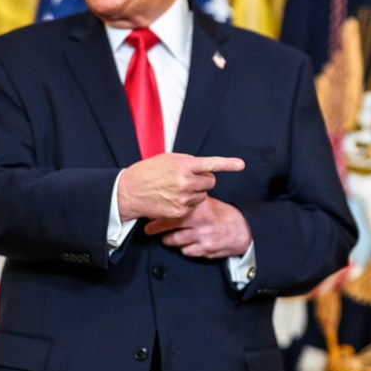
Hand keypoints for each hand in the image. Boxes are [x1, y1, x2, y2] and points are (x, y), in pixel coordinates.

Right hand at [117, 153, 244, 221]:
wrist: (130, 191)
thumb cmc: (150, 171)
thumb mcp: (168, 159)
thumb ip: (189, 162)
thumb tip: (205, 168)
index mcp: (183, 165)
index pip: (210, 164)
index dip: (228, 164)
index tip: (241, 165)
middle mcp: (185, 182)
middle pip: (211, 181)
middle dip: (204, 180)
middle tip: (189, 179)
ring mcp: (184, 198)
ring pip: (204, 194)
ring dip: (196, 191)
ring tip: (177, 188)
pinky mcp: (181, 211)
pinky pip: (194, 205)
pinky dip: (188, 202)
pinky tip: (173, 198)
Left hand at [143, 196, 252, 258]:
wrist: (244, 230)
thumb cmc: (222, 215)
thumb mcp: (208, 203)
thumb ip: (191, 202)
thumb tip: (169, 199)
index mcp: (201, 206)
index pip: (173, 207)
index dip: (159, 211)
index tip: (150, 211)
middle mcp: (201, 221)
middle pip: (169, 224)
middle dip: (154, 228)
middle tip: (148, 228)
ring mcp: (203, 237)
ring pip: (174, 240)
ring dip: (167, 239)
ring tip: (165, 236)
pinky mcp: (205, 250)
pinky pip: (186, 252)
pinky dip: (183, 248)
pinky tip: (184, 244)